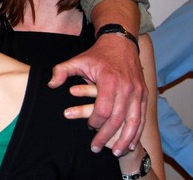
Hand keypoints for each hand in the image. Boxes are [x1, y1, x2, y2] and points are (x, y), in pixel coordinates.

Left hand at [49, 35, 146, 155]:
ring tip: (116, 152)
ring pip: (134, 121)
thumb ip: (62, 71)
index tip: (88, 126)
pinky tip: (131, 143)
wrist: (120, 43)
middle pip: (118, 119)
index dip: (95, 121)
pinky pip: (142, 117)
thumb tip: (51, 85)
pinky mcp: (144, 94)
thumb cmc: (97, 55)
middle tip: (96, 148)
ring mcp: (138, 91)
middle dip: (107, 136)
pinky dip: (137, 132)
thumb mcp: (77, 60)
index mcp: (109, 80)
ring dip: (125, 139)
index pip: (103, 109)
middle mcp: (127, 87)